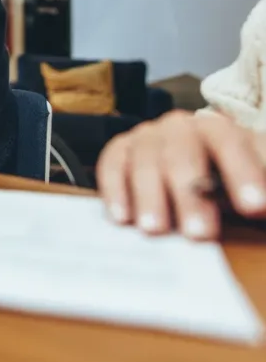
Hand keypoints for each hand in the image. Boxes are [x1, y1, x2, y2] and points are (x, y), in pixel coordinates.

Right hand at [96, 110, 265, 239]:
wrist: (200, 166)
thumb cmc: (230, 181)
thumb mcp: (255, 184)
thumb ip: (262, 195)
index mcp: (220, 130)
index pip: (230, 143)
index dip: (241, 173)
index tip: (255, 208)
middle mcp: (180, 127)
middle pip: (182, 154)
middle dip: (190, 195)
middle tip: (200, 234)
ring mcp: (147, 136)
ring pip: (145, 160)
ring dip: (149, 196)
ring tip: (156, 230)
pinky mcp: (122, 150)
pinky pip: (112, 164)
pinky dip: (115, 189)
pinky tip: (122, 217)